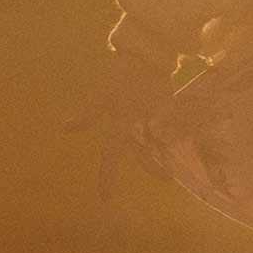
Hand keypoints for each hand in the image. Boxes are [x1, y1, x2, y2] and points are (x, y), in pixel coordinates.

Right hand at [65, 51, 175, 199]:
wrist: (143, 54)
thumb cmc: (121, 74)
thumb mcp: (104, 94)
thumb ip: (89, 113)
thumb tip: (65, 128)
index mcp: (119, 126)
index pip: (110, 156)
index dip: (107, 177)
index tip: (104, 198)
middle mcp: (136, 126)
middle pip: (144, 153)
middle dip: (154, 167)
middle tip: (168, 180)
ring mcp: (151, 119)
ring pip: (159, 144)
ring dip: (166, 156)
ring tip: (178, 170)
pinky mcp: (165, 110)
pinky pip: (171, 129)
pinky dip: (177, 138)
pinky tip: (187, 148)